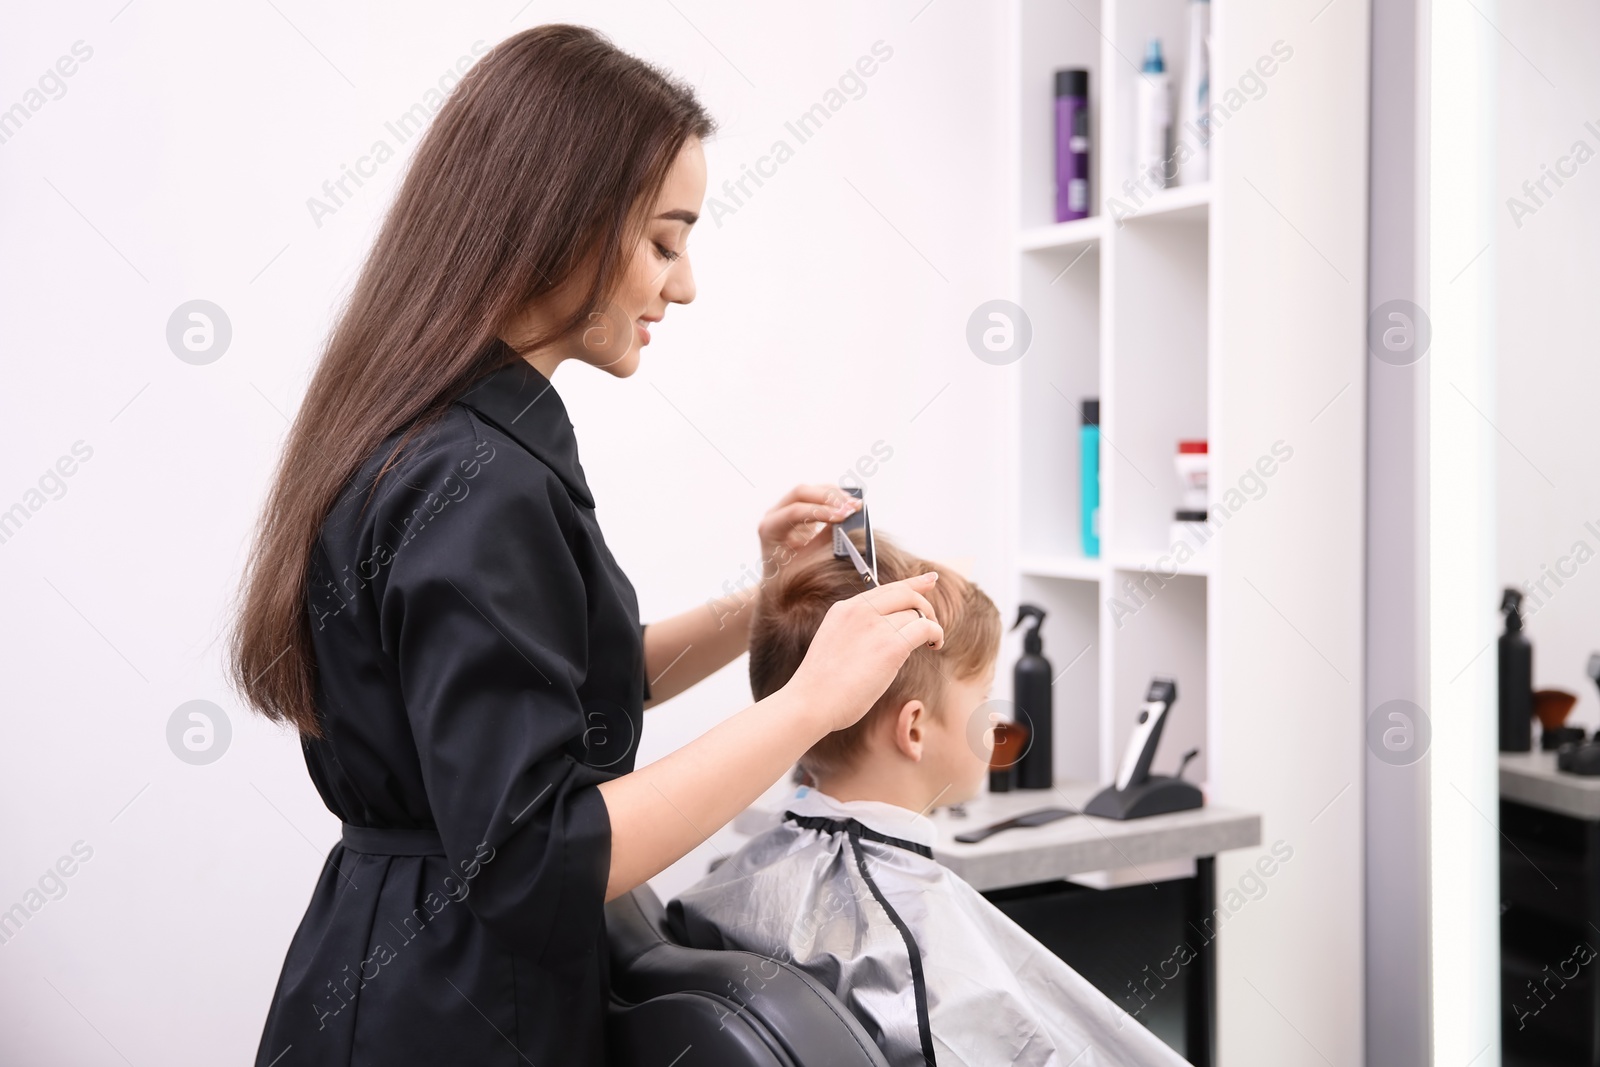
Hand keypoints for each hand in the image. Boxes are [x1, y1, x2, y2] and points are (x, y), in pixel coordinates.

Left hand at [755, 484, 861, 591]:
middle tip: (852, 508)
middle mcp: (774, 513)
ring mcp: (785, 507)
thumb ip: (823, 544)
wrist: (776, 578)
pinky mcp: (799, 508)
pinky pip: (817, 495)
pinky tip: (849, 504)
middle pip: (801, 493)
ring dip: (835, 495)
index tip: (843, 517)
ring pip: (811, 490)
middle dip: (829, 498)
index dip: (820, 511)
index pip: (794, 511)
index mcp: (770, 528)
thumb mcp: (805, 564)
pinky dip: (834, 497)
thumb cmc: (787, 576)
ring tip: (855, 505)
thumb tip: (846, 527)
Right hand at [783, 572, 944, 733]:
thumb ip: (858, 630)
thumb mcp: (836, 643)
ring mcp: (875, 626)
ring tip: (931, 642)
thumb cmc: (823, 685)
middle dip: (925, 605)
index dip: (913, 582)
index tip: (930, 579)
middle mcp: (860, 610)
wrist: (811, 702)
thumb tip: (889, 631)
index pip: (886, 587)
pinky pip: (925, 628)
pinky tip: (934, 645)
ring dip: (931, 625)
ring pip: (918, 612)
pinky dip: (936, 634)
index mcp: (845, 609)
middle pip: (906, 593)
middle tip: (932, 622)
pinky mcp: (890, 645)